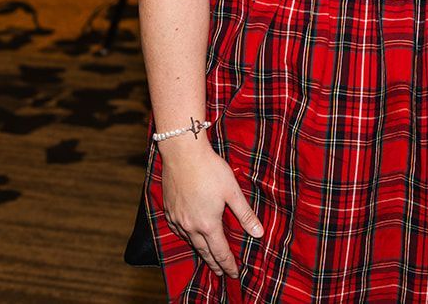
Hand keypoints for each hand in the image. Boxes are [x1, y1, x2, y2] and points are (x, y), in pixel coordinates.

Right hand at [160, 142, 263, 275]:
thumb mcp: (232, 192)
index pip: (220, 251)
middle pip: (204, 251)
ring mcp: (177, 218)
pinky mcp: (169, 209)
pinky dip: (186, 237)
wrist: (183, 153)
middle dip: (214, 263)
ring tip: (207, 257)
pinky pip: (177, 230)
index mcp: (208, 224)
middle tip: (221, 273)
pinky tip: (189, 235)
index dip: (228, 264)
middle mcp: (190, 226)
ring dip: (200, 251)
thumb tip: (258, 233)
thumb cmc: (210, 170)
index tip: (233, 274)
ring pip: (190, 241)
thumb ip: (245, 214)